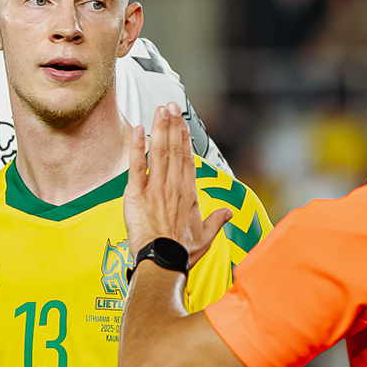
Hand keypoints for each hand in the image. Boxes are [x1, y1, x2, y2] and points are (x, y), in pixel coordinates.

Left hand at [125, 105, 229, 267]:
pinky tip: (138, 129)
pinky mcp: (137, 193)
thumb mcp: (206, 237)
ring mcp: (156, 188)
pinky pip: (137, 165)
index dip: (185, 140)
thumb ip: (217, 221)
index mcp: (189, 194)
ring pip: (159, 151)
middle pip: (174, 149)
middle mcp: (174, 186)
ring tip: (161, 109)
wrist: (162, 261)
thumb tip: (229, 213)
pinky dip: (137, 146)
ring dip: (160, 128)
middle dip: (173, 125)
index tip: (183, 124)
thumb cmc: (181, 253)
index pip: (187, 160)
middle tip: (171, 105)